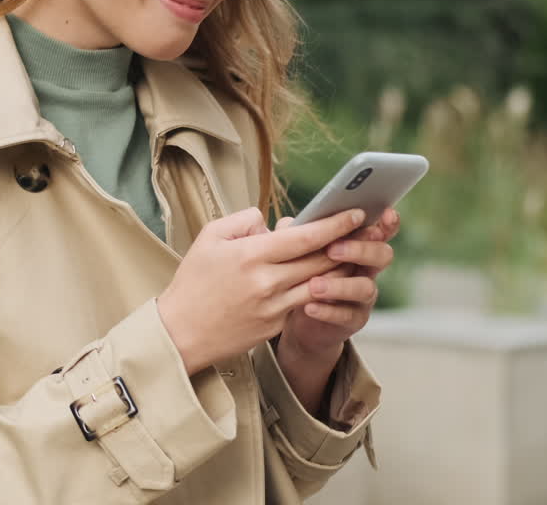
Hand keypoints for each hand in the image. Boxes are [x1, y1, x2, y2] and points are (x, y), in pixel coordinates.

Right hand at [157, 207, 366, 375]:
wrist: (180, 333)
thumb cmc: (193, 282)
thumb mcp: (209, 238)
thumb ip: (243, 220)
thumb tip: (269, 221)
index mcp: (251, 255)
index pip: (305, 236)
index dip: (334, 223)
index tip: (355, 212)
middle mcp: (267, 282)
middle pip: (321, 260)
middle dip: (347, 242)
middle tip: (366, 228)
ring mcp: (274, 307)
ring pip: (320, 283)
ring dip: (339, 268)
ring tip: (352, 251)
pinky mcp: (275, 326)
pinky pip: (304, 303)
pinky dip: (318, 289)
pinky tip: (327, 277)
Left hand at [276, 208, 399, 361]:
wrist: (297, 313)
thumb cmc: (303, 271)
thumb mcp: (301, 250)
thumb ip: (299, 234)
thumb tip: (289, 224)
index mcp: (359, 246)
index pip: (381, 231)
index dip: (388, 223)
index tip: (385, 213)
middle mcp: (368, 269)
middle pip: (382, 255)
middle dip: (360, 250)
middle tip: (333, 250)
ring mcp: (364, 296)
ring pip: (365, 288)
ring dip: (340, 285)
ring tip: (314, 285)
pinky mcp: (353, 319)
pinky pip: (347, 315)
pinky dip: (328, 311)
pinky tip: (309, 306)